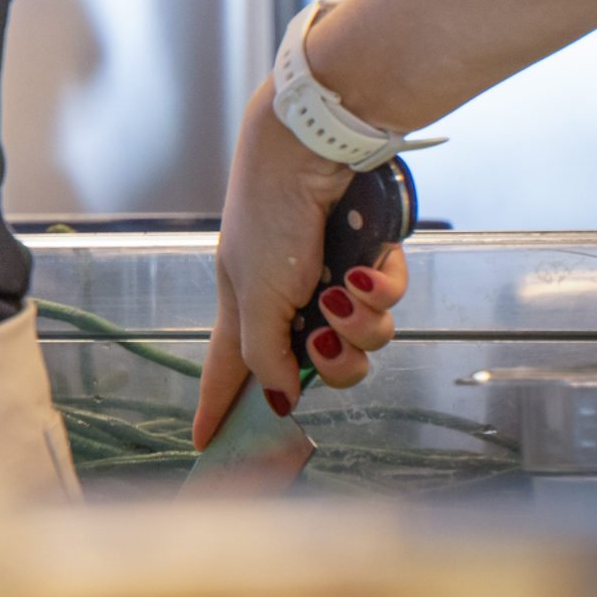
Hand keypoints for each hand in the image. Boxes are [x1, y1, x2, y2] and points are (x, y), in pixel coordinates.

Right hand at [191, 87, 408, 445]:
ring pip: (364, 339)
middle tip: (325, 339)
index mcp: (243, 306)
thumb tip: (279, 398)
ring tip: (348, 290)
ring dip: (362, 320)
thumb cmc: (269, 216)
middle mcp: (288, 300)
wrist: (313, 152)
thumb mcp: (255, 293)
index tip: (206, 444)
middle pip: (318, 367)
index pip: (227, 370)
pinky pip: (390, 301)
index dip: (217, 407)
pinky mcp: (369, 262)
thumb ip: (265, 353)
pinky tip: (369, 269)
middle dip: (334, 362)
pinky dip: (383, 289)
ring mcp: (331, 282)